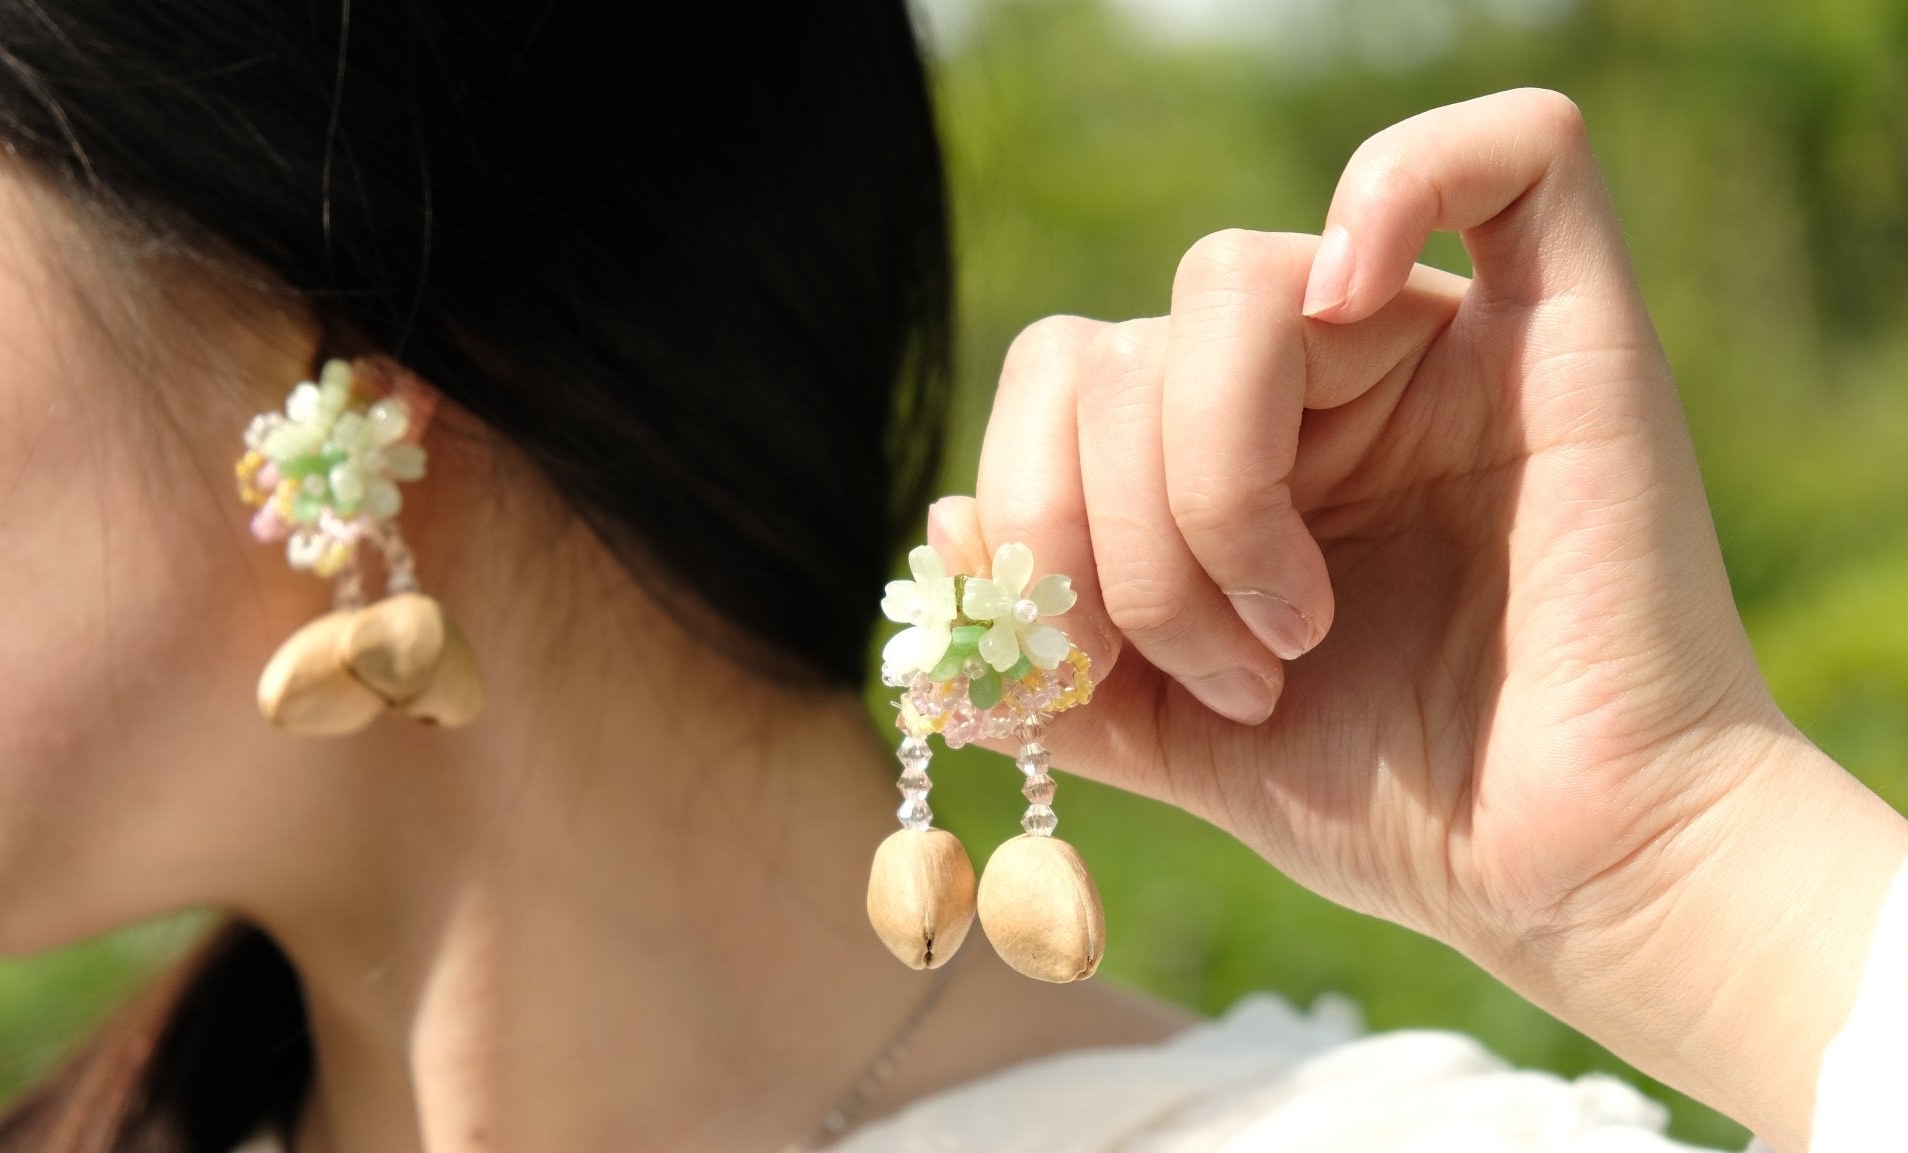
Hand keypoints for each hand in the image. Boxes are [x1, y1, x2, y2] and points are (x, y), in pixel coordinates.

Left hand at [941, 89, 1907, 1148]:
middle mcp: (1324, 383)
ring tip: (1293, 631)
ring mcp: (1440, 345)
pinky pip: (1511, 152)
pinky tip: (1351, 306)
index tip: (1093, 674)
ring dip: (1214, 485)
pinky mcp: (1568, 331)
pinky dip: (1400, 185)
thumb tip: (939, 527)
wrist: (1569, 874)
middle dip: (1117, 534)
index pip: (1062, 382)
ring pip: (1231, 283)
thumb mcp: (1174, 736)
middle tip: (1226, 669)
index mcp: (1233, 452)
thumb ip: (1050, 657)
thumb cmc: (1397, 808)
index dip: (1028, 515)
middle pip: (1118, 343)